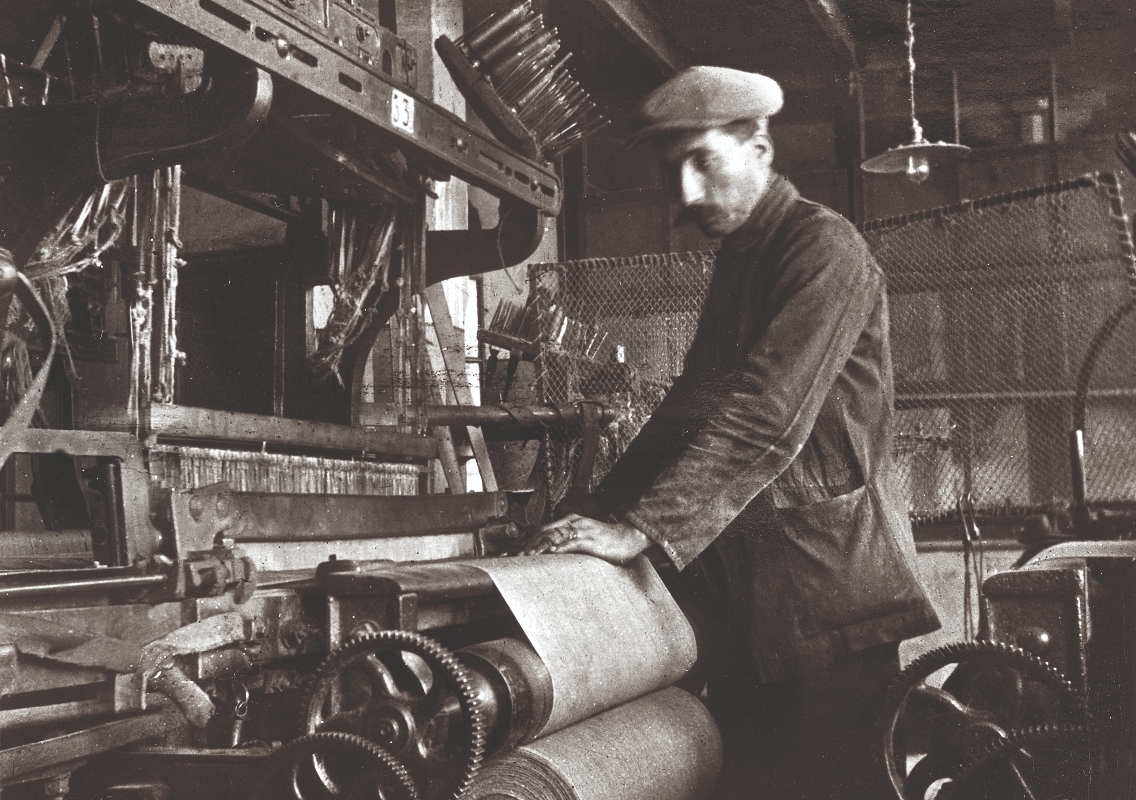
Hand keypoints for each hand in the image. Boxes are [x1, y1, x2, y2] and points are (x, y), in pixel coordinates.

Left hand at [520, 513, 651, 564]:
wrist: (629, 537)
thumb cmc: (606, 542)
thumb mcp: (582, 541)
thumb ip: (568, 545)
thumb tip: (551, 555)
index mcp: (569, 522)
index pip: (542, 532)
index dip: (526, 542)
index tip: (513, 553)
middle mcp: (572, 522)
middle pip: (543, 533)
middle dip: (526, 545)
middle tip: (512, 557)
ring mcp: (581, 530)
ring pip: (554, 537)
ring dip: (538, 547)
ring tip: (525, 556)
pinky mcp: (589, 539)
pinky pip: (571, 542)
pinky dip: (559, 547)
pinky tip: (550, 552)